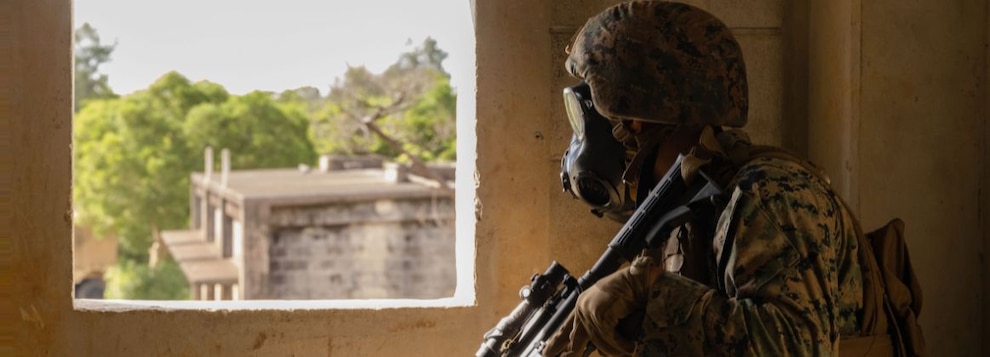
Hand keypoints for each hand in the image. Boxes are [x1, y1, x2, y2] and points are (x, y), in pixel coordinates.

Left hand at [543, 255, 661, 356]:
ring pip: (599, 341)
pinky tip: (631, 348)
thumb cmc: (631, 294)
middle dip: (570, 353)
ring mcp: (589, 309)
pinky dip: (621, 345)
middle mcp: (582, 307)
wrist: (642, 279)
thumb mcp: (613, 314)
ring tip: (628, 352)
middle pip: (576, 339)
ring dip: (615, 350)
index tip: (547, 352)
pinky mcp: (599, 313)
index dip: (556, 342)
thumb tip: (597, 350)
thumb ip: (603, 329)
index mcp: (583, 305)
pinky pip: (609, 337)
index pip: (566, 328)